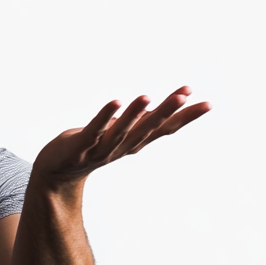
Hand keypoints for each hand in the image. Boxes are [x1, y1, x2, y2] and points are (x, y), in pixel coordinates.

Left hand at [32, 86, 210, 186]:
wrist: (57, 170)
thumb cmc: (92, 146)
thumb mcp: (119, 133)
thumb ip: (138, 122)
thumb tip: (159, 106)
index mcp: (135, 142)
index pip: (165, 128)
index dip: (185, 117)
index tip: (207, 103)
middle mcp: (123, 146)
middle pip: (148, 128)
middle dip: (167, 111)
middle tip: (185, 95)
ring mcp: (102, 147)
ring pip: (122, 130)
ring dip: (135, 114)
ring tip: (147, 96)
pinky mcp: (81, 144)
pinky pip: (95, 129)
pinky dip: (105, 117)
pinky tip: (115, 101)